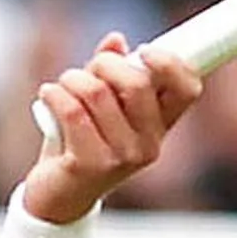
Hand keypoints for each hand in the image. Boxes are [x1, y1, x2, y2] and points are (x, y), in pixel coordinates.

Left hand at [23, 32, 202, 223]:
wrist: (58, 196)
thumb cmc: (81, 145)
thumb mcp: (100, 106)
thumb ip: (110, 73)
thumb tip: (115, 41)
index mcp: (160, 127)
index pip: (187, 88)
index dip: (170, 63)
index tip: (143, 51)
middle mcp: (148, 145)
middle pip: (137, 82)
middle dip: (104, 64)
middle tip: (88, 71)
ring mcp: (122, 157)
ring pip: (96, 92)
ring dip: (72, 79)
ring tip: (63, 87)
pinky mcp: (90, 164)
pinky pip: (72, 110)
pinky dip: (54, 94)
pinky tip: (48, 95)